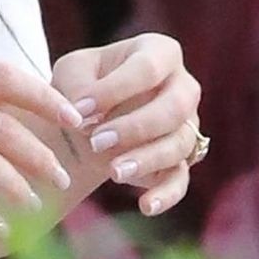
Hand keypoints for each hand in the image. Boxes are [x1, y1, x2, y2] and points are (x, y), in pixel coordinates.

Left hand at [50, 33, 201, 218]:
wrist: (84, 119)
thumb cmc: (81, 85)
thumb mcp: (72, 72)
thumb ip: (78, 87)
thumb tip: (85, 117)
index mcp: (158, 52)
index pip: (147, 68)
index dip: (114, 89)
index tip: (79, 109)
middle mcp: (182, 87)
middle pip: (175, 107)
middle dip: (136, 127)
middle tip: (97, 142)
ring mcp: (187, 125)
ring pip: (179, 144)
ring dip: (147, 159)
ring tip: (112, 172)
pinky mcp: (180, 160)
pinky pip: (182, 179)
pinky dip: (166, 195)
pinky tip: (145, 206)